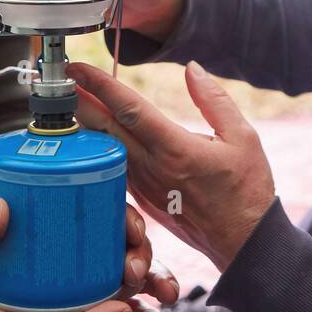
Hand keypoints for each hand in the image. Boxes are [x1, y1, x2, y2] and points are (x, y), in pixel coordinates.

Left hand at [71, 60, 276, 272]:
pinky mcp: (144, 201)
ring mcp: (146, 187)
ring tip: (70, 102)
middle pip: (106, 129)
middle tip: (63, 80)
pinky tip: (94, 138)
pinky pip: (116, 168)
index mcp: (176, 149)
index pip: (129, 109)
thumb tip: (192, 69)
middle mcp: (154, 168)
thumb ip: (214, 99)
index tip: (80, 68)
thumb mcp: (243, 137)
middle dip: (81, 101)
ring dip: (87, 125)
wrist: (245, 243)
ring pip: (107, 149)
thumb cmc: (248, 190)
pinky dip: (101, 149)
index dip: (100, 85)